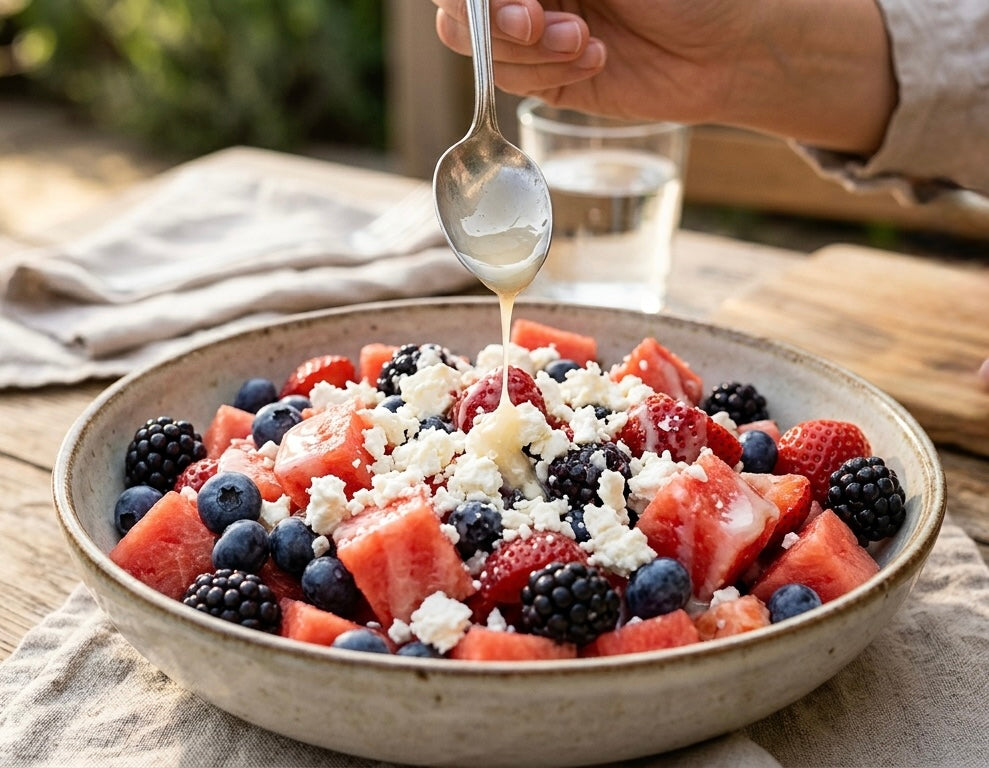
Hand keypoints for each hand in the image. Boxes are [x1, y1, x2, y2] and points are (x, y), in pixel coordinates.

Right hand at [432, 0, 896, 154]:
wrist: (730, 48)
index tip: (512, 1)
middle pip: (460, 7)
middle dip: (493, 19)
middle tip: (536, 21)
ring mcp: (534, 31)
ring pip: (480, 46)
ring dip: (527, 49)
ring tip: (584, 41)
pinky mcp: (546, 77)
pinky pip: (512, 80)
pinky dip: (545, 72)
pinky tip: (595, 57)